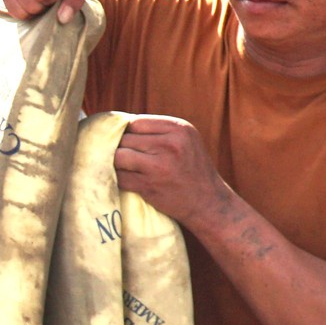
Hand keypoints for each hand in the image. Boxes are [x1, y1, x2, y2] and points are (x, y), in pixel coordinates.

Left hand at [112, 116, 237, 232]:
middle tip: (126, 158)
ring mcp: (158, 166)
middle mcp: (170, 144)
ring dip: (117, 163)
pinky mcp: (149, 185)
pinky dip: (118, 179)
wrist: (208, 202)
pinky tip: (126, 180)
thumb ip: (158, 131)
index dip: (128, 132)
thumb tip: (118, 125)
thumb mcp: (185, 140)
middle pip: (125, 139)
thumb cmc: (191, 168)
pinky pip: (119, 177)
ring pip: (118, 156)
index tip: (129, 142)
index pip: (136, 122)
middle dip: (121, 148)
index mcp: (179, 129)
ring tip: (124, 167)